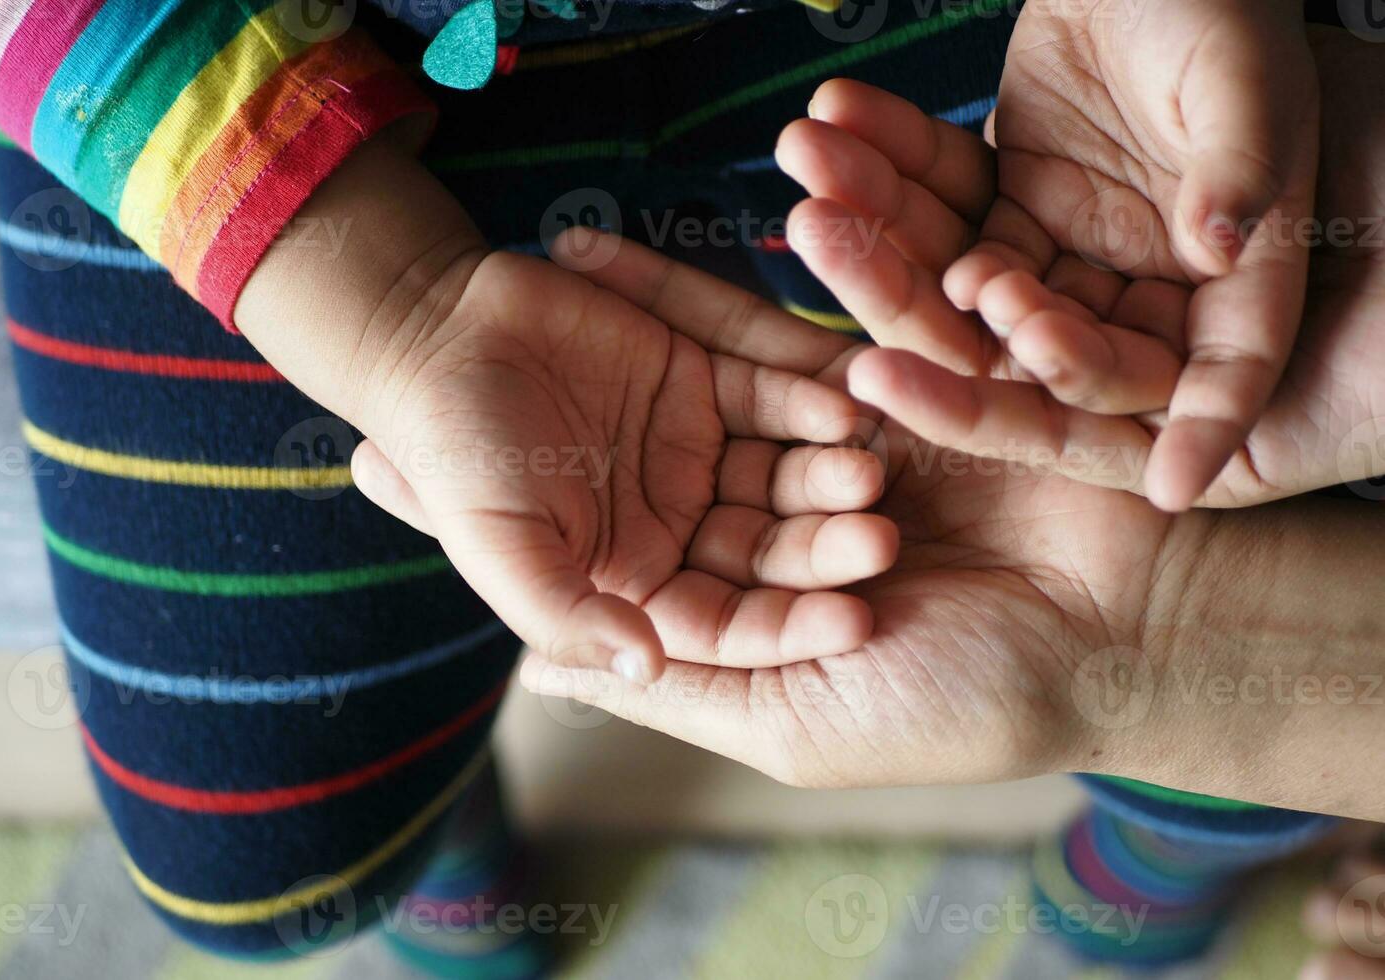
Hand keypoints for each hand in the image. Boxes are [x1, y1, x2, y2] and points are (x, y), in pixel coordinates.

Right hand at [235, 133, 898, 685]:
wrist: (431, 335)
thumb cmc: (453, 455)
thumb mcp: (501, 550)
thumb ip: (567, 617)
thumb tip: (643, 665)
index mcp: (633, 583)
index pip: (726, 624)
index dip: (788, 626)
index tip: (851, 623)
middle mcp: (675, 525)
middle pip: (768, 550)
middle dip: (824, 551)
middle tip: (882, 543)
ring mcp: (697, 453)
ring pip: (781, 476)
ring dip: (827, 477)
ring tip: (870, 472)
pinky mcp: (705, 379)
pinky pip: (770, 396)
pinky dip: (805, 401)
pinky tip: (846, 405)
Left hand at [518, 232, 1187, 787]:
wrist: (1129, 635)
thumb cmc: (959, 702)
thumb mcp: (792, 714)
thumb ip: (677, 682)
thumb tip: (545, 677)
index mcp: (752, 609)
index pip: (621, 550)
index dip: (532, 505)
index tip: (431, 452)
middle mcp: (783, 527)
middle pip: (656, 451)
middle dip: (567, 400)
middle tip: (469, 339)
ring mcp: (842, 454)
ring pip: (719, 381)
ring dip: (639, 325)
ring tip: (549, 267)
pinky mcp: (906, 393)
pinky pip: (802, 334)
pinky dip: (732, 293)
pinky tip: (648, 253)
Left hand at [778, 26, 1383, 507]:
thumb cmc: (1225, 7)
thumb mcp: (1250, 84)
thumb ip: (1240, 165)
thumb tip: (1220, 244)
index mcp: (1231, 279)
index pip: (1217, 375)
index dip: (1194, 429)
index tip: (1163, 485)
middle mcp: (1139, 285)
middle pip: (1041, 341)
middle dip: (934, 311)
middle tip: (849, 259)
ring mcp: (1063, 252)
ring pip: (962, 279)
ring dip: (879, 229)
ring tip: (812, 166)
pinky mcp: (1004, 208)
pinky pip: (936, 204)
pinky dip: (884, 164)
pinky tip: (832, 123)